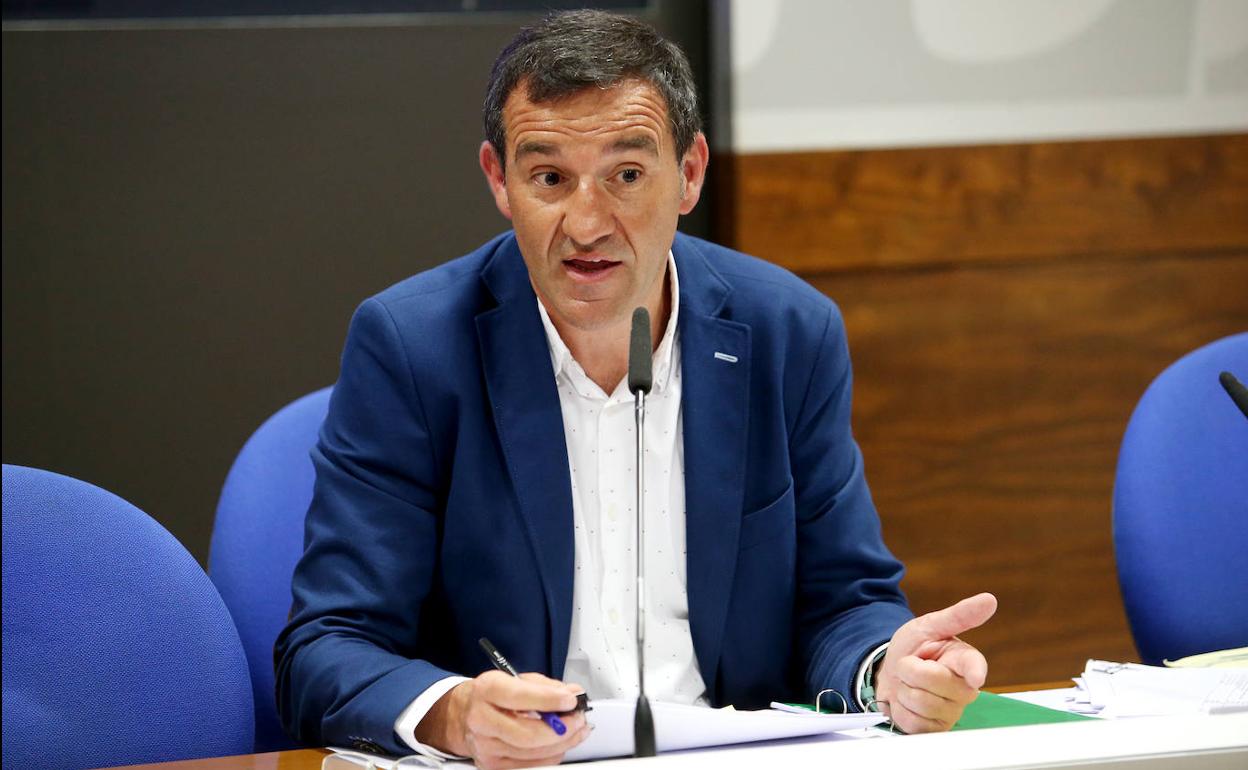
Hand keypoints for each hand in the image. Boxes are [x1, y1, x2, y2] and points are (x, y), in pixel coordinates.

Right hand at [416, 671, 588, 768]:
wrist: (463, 715)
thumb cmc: (491, 695)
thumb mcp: (514, 678)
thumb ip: (545, 686)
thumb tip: (571, 693)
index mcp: (487, 690)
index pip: (520, 697)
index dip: (549, 700)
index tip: (570, 700)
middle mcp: (482, 720)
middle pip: (527, 733)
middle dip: (561, 729)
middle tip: (578, 719)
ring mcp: (486, 746)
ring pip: (532, 753)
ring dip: (561, 743)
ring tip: (575, 731)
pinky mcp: (492, 765)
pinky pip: (530, 765)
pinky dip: (550, 755)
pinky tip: (559, 744)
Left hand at [874, 592, 996, 733]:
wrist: (889, 673)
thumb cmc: (913, 649)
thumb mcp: (928, 627)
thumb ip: (957, 616)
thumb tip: (990, 599)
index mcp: (965, 661)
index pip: (974, 666)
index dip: (974, 671)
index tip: (974, 677)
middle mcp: (964, 690)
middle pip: (934, 681)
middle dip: (910, 669)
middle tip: (911, 665)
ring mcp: (951, 712)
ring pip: (920, 702)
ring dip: (904, 689)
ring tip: (908, 684)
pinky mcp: (935, 730)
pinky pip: (913, 722)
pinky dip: (901, 710)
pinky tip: (907, 704)